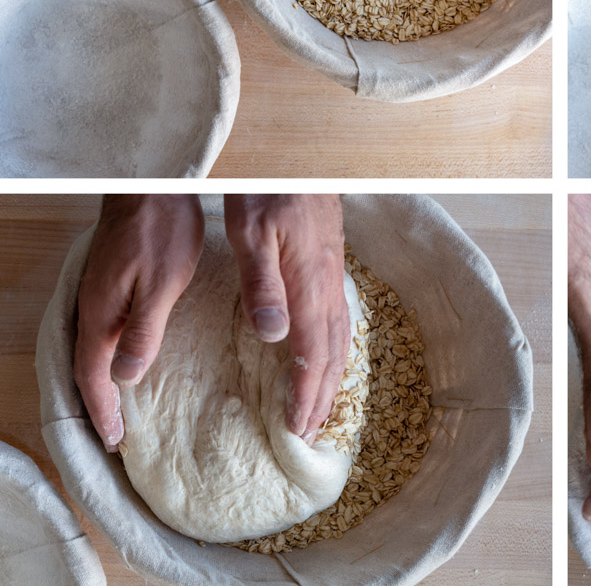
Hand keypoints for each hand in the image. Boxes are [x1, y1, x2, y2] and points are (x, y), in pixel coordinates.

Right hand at [75, 195, 204, 451]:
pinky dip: (108, 356)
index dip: (104, 411)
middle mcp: (92, 307)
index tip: (115, 442)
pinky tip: (125, 359)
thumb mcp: (162, 283)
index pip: (93, 376)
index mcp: (101, 314)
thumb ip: (143, 330)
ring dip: (102, 382)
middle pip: (87, 367)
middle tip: (116, 435)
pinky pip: (102, 331)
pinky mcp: (111, 282)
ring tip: (120, 408)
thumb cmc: (161, 229)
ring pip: (93, 350)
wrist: (150, 184)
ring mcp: (98, 294)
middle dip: (99, 404)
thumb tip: (124, 377)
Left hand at [224, 195, 348, 444]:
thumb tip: (274, 335)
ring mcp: (332, 276)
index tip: (296, 429)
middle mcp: (327, 285)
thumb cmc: (267, 191)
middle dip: (322, 396)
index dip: (305, 394)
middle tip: (310, 433)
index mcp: (308, 284)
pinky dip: (336, 348)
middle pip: (332, 353)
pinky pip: (339, 319)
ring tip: (322, 406)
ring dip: (332, 376)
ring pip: (340, 337)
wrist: (295, 159)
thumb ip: (262, 284)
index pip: (311, 353)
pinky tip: (328, 353)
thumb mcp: (250, 233)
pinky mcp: (330, 266)